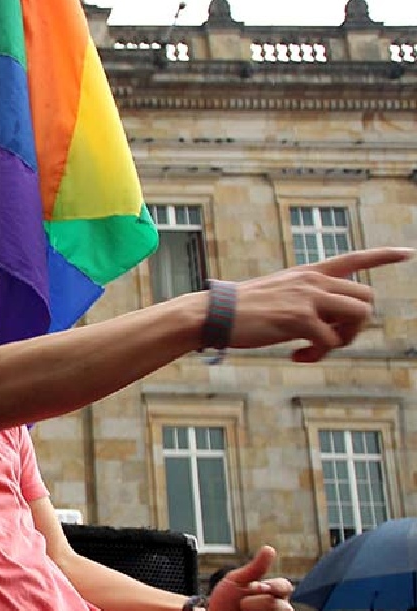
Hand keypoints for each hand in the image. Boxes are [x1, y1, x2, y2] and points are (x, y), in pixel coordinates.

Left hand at [205, 546, 294, 610]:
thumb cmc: (224, 601)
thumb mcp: (236, 580)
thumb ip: (255, 567)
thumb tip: (269, 549)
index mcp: (276, 594)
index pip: (285, 586)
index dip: (268, 587)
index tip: (252, 588)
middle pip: (276, 604)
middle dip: (251, 604)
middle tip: (241, 608)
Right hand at [229, 247, 412, 361]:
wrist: (213, 314)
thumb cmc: (241, 310)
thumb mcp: (279, 296)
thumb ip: (307, 301)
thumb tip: (330, 324)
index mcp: (308, 273)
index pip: (354, 258)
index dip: (383, 256)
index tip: (408, 253)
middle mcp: (312, 281)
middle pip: (366, 298)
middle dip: (357, 325)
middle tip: (331, 341)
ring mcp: (307, 298)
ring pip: (359, 317)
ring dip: (344, 340)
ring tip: (316, 350)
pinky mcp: (298, 318)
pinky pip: (329, 341)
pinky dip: (318, 354)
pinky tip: (298, 357)